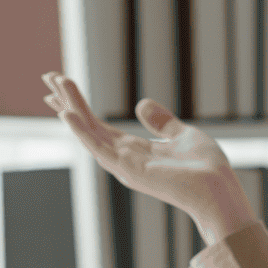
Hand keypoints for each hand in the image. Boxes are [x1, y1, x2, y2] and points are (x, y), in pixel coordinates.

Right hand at [41, 72, 257, 246]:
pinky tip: (67, 112)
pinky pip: (98, 147)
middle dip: (67, 101)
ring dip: (70, 107)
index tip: (62, 87)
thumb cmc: (205, 170)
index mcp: (135, 152)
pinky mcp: (128, 169)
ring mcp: (124, 165)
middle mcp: (124, 159)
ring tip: (53, 84)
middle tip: (48, 76)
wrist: (219, 192)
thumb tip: (142, 105)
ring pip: (89, 132)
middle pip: (88, 126)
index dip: (81, 106)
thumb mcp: (183, 135)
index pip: (99, 126)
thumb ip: (162, 122)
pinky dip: (81, 130)